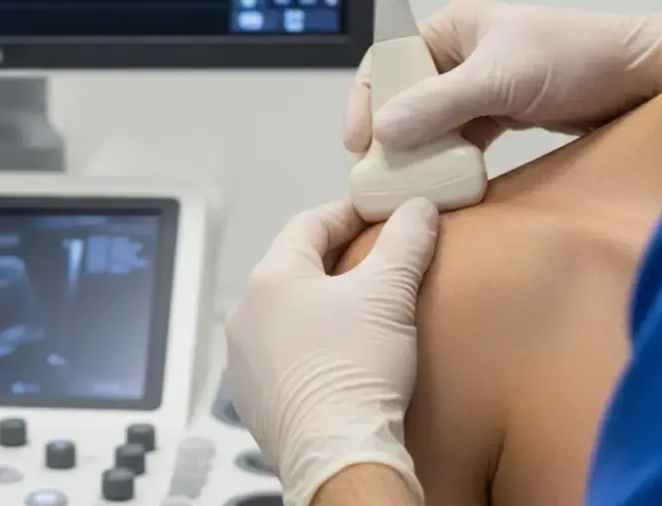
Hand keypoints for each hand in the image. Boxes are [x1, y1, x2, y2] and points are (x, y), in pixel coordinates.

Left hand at [225, 198, 438, 505]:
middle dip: (337, 262)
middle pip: (295, 269)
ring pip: (286, 315)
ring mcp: (244, 359)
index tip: (377, 215)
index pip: (309, 225)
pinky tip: (340, 358)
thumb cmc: (356, 371)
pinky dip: (310, 348)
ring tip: (361, 314)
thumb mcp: (389, 293)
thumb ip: (405, 242)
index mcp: (270, 279)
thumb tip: (417, 210)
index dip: (347, 214)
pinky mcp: (254, 397)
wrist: (337, 453)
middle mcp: (246, 314)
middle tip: (377, 262)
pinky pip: (283, 357)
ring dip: (320, 308)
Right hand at [344, 0, 661, 153]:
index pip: (387, 63)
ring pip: (430, 123)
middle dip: (391, 135)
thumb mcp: (499, 79)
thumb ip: (438, 105)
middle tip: (382, 171)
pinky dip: (450, 160)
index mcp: (449, 28)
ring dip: (421, 151)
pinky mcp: (498, 114)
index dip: (365, 101)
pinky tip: (447, 180)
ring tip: (410, 182)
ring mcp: (478, 87)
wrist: (642, 77)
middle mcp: (458, 55)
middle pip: (403, 98)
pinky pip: (459, 140)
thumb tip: (384, 131)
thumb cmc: (578, 57)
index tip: (360, 142)